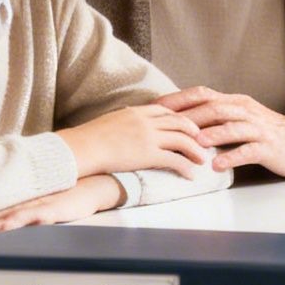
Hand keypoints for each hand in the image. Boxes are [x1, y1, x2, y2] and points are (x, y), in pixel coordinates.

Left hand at [0, 176, 125, 236]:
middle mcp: (26, 204)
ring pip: (10, 217)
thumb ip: (24, 211)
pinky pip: (33, 217)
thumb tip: (6, 221)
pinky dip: (20, 221)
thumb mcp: (42, 205)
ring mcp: (39, 206)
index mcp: (21, 205)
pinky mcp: (53, 210)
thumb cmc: (66, 198)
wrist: (93, 187)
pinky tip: (8, 226)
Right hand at [58, 104, 209, 177]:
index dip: (181, 118)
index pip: (167, 110)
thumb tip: (126, 124)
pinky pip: (174, 160)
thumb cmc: (88, 138)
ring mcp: (149, 137)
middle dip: (195, 131)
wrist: (81, 147)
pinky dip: (186, 167)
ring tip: (203, 159)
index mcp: (137, 111)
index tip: (189, 125)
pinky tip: (191, 175)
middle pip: (180, 122)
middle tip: (203, 140)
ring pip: (183, 140)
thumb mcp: (110, 120)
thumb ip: (125, 120)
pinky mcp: (148, 155)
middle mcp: (146, 121)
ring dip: (196, 150)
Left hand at [161, 88, 284, 178]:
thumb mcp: (241, 119)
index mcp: (236, 103)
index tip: (154, 107)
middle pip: (214, 107)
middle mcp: (246, 111)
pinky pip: (248, 150)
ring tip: (192, 142)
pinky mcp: (269, 147)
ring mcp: (258, 129)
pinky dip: (232, 156)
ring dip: (210, 133)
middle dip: (188, 115)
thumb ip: (217, 118)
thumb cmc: (268, 134)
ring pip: (232, 126)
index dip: (178, 99)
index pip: (202, 94)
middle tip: (164, 125)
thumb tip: (182, 122)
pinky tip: (217, 164)